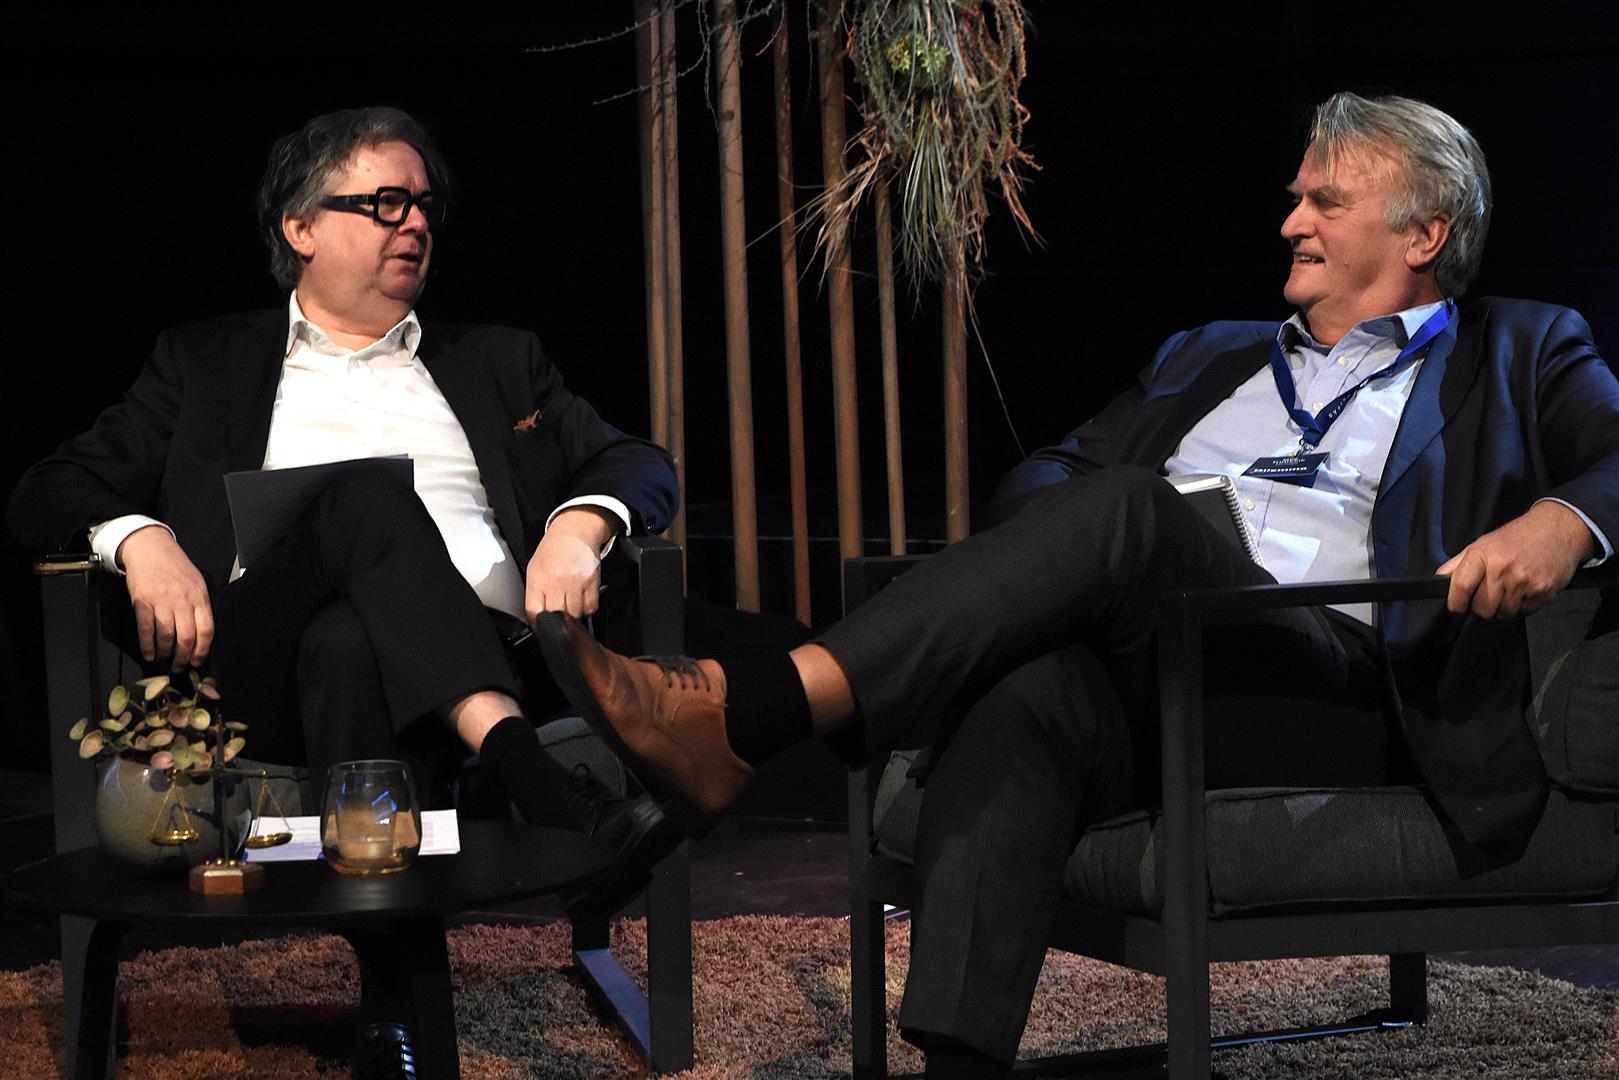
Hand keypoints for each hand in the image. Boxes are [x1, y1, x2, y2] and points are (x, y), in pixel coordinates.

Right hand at [117, 525, 213, 669]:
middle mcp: (183, 600)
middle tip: (180, 667)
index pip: (206, 630)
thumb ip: (200, 605)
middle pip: (187, 638)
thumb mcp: (197, 582)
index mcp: (200, 597)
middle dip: (183, 658)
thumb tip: (201, 635)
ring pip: (167, 637)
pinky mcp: (142, 601)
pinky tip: (150, 655)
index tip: (197, 661)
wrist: (149, 547)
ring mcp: (162, 601)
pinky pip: (146, 630)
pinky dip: (148, 646)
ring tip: (165, 662)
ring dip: (166, 655)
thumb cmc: (175, 566)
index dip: (202, 650)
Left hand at [525, 508, 619, 620]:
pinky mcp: (592, 582)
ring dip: (573, 614)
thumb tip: (537, 618)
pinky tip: (582, 598)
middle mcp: (556, 581)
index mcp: (538, 579)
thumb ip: (535, 594)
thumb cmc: (553, 551)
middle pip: (556, 617)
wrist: (574, 533)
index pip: (534, 613)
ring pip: (575, 615)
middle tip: (558, 614)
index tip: (542, 626)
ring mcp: (575, 582)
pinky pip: (591, 607)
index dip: (538, 624)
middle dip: (557, 620)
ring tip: (570, 602)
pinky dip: (587, 608)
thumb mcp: (535, 569)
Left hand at [1436, 501, 1599, 618]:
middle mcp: (1502, 568)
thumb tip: (1439, 581)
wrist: (1558, 529)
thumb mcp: (1483, 543)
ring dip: (1505, 607)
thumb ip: (1459, 564)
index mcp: (1483, 554)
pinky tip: (1527, 589)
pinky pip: (1525, 612)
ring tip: (1511, 589)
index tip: (1456, 609)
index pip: (1460, 586)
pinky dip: (1524, 606)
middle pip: (1482, 607)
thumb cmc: (1517, 537)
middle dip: (1484, 607)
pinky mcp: (1542, 591)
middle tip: (1492, 595)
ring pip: (1503, 613)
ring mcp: (1523, 580)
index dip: (1455, 603)